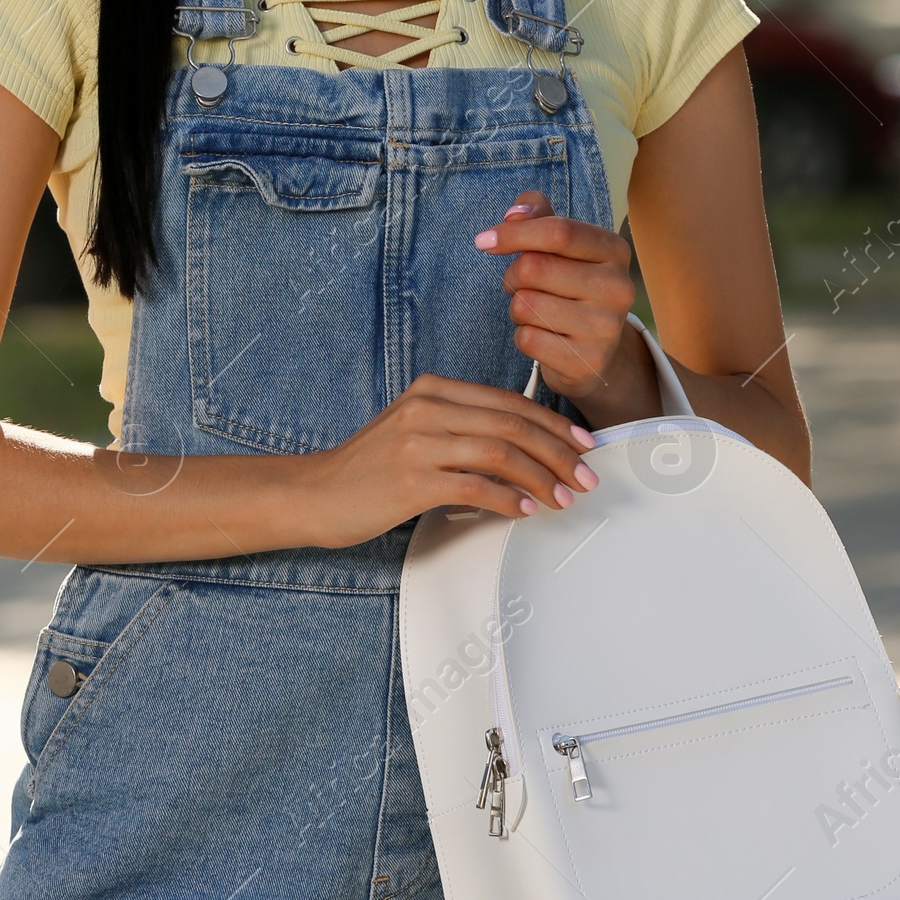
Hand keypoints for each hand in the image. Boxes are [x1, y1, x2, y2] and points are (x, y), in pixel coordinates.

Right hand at [306, 373, 599, 547]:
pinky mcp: (411, 479)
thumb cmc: (368, 469)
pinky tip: (526, 510)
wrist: (314, 493)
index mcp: (433, 389)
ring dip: (542, 478)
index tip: (583, 445)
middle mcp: (427, 407)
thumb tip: (522, 446)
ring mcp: (417, 442)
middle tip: (585, 477)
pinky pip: (475, 486)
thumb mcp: (415, 430)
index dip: (554, 424)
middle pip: (512, 424)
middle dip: (559, 452)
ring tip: (564, 498)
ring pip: (501, 452)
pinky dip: (509, 499)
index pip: (509, 402)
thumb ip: (461, 428)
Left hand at [474, 190, 655, 422]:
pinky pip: (527, 339)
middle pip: (534, 268)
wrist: (597, 353)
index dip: (514, 233)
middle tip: (520, 285)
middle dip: (512, 275)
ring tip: (537, 312)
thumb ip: (539, 218)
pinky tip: (544, 337)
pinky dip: (523, 337)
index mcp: (614, 251)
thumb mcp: (562, 248)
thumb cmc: (571, 288)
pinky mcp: (588, 362)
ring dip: (517, 308)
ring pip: (525, 305)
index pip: (558, 231)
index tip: (484, 241)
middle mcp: (618, 288)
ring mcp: (606, 328)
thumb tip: (514, 214)